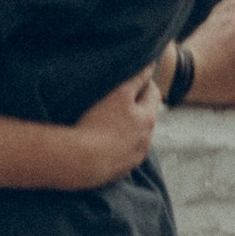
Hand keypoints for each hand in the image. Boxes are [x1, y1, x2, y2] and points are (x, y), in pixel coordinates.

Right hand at [66, 69, 159, 184]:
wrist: (82, 161)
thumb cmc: (98, 123)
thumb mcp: (118, 94)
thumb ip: (136, 78)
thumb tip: (150, 65)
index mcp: (148, 119)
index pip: (152, 93)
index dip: (143, 81)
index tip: (132, 76)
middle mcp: (146, 139)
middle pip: (146, 116)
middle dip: (137, 105)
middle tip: (119, 97)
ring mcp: (134, 157)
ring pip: (135, 136)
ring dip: (127, 128)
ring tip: (109, 121)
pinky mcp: (120, 170)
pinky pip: (123, 153)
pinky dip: (117, 145)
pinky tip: (102, 142)